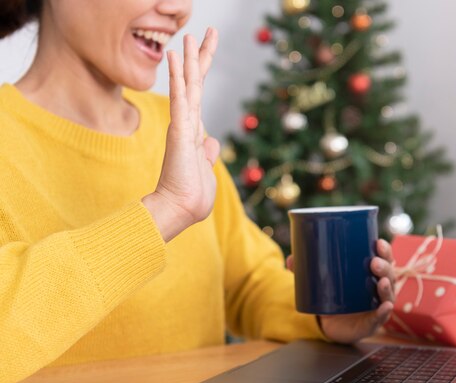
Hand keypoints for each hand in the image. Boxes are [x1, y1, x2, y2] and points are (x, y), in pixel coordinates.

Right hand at [143, 28, 219, 241]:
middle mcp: (187, 123)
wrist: (180, 209)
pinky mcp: (180, 132)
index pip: (200, 93)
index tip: (208, 47)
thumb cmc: (193, 194)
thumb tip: (212, 142)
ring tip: (188, 35)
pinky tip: (175, 58)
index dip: (203, 70)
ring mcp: (183, 126)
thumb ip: (207, 152)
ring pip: (187, 86)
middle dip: (202, 56)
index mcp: (194, 131)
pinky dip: (178, 78)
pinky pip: (180, 100)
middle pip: (196, 83)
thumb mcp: (206, 169)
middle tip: (209, 31)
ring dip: (189, 60)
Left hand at [287, 239, 395, 343]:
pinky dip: (384, 313)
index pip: (384, 259)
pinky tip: (386, 307)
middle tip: (374, 262)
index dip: (385, 251)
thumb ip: (306, 270)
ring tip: (380, 282)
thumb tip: (291, 259)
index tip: (378, 242)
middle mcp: (378, 288)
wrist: (329, 324)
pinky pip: (380, 318)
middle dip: (385, 267)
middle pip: (388, 275)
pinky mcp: (371, 323)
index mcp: (370, 273)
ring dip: (386, 287)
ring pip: (387, 295)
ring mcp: (376, 306)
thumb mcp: (321, 281)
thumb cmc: (331, 295)